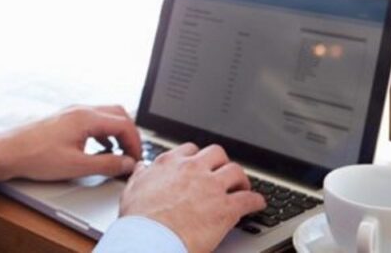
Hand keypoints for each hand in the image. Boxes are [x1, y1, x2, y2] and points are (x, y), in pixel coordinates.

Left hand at [0, 105, 141, 182]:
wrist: (8, 152)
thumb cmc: (36, 157)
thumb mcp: (76, 166)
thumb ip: (107, 164)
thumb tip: (127, 164)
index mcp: (86, 117)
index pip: (124, 124)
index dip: (135, 143)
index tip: (136, 160)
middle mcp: (80, 110)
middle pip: (118, 114)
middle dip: (129, 134)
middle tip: (132, 155)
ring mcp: (71, 113)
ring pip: (105, 116)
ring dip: (117, 133)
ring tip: (120, 154)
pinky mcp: (64, 120)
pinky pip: (93, 121)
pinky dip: (103, 133)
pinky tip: (101, 148)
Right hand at [119, 143, 264, 252]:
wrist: (150, 239)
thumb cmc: (139, 220)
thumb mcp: (132, 190)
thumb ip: (140, 176)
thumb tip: (142, 168)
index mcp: (170, 164)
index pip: (191, 149)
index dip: (198, 158)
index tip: (201, 165)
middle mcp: (192, 169)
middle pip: (217, 154)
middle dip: (222, 163)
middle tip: (224, 173)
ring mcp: (211, 187)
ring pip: (235, 171)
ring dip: (241, 179)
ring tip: (243, 186)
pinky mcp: (225, 208)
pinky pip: (248, 199)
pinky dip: (256, 201)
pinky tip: (258, 204)